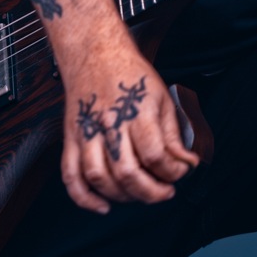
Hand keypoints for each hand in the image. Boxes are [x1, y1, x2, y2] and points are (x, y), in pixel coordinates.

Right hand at [58, 35, 197, 213]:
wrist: (95, 51)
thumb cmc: (129, 73)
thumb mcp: (161, 97)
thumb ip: (173, 134)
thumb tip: (186, 162)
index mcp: (135, 111)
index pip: (154, 154)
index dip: (173, 171)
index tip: (181, 172)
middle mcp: (109, 123)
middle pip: (127, 172)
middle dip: (151, 192)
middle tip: (165, 192)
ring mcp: (87, 132)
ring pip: (99, 178)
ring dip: (122, 196)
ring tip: (139, 194)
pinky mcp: (71, 138)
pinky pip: (70, 175)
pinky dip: (84, 198)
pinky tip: (102, 205)